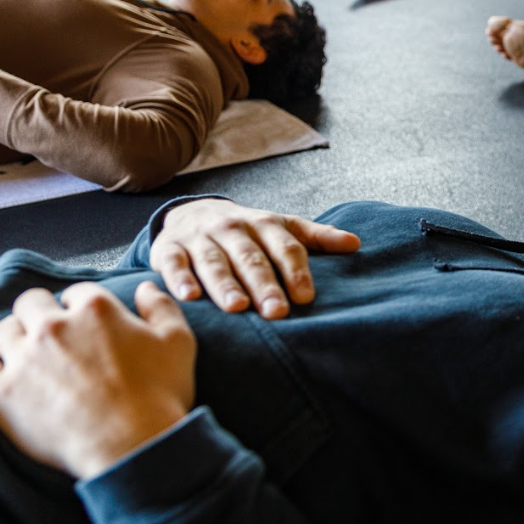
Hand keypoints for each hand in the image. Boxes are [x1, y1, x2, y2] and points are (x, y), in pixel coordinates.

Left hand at [0, 282, 196, 479]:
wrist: (132, 447)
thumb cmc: (159, 396)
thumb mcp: (179, 343)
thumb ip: (161, 307)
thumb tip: (144, 287)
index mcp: (95, 309)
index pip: (78, 292)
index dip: (81, 307)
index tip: (86, 325)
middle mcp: (54, 326)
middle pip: (32, 302)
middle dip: (42, 314)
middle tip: (54, 337)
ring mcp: (24, 358)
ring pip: (4, 330)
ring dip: (16, 337)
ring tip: (29, 356)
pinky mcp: (2, 391)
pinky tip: (1, 369)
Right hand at [150, 197, 360, 318]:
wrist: (192, 213)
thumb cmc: (248, 231)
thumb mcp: (282, 227)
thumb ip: (317, 237)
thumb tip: (356, 244)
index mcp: (265, 225)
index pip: (285, 247)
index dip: (295, 271)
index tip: (305, 297)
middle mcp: (232, 229)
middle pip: (251, 258)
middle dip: (264, 284)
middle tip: (276, 311)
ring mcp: (200, 238)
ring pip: (214, 262)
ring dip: (225, 284)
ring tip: (236, 306)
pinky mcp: (168, 248)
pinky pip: (173, 263)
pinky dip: (179, 279)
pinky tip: (189, 297)